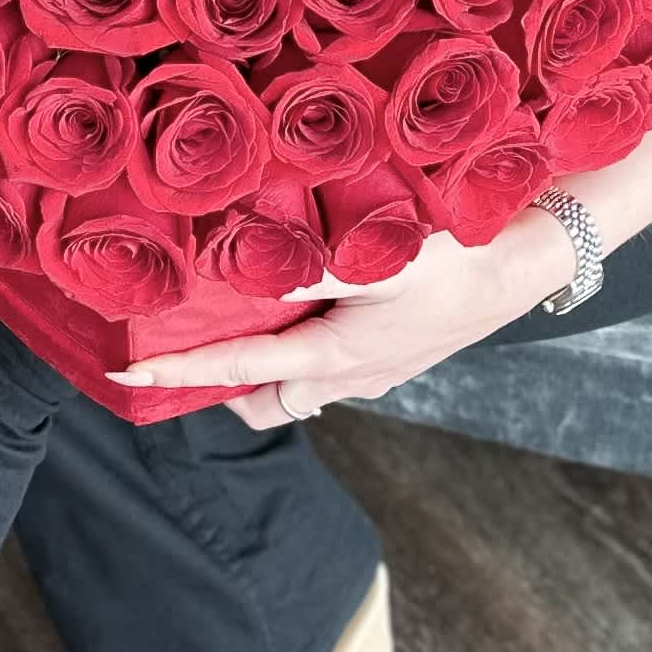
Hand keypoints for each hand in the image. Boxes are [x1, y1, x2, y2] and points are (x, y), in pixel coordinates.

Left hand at [107, 211, 568, 427]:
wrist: (527, 265)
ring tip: (239, 314)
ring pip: (297, 388)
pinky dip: (300, 350)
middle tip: (187, 338)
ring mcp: (373, 374)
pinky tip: (302, 305)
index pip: (235, 370)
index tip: (124, 373)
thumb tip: (242, 260)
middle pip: (262, 398)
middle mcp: (347, 377)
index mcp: (333, 355)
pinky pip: (328, 371)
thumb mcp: (379, 254)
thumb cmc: (456, 256)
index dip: (176, 372)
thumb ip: (308, 262)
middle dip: (220, 380)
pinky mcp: (393, 359)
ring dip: (264, 365)